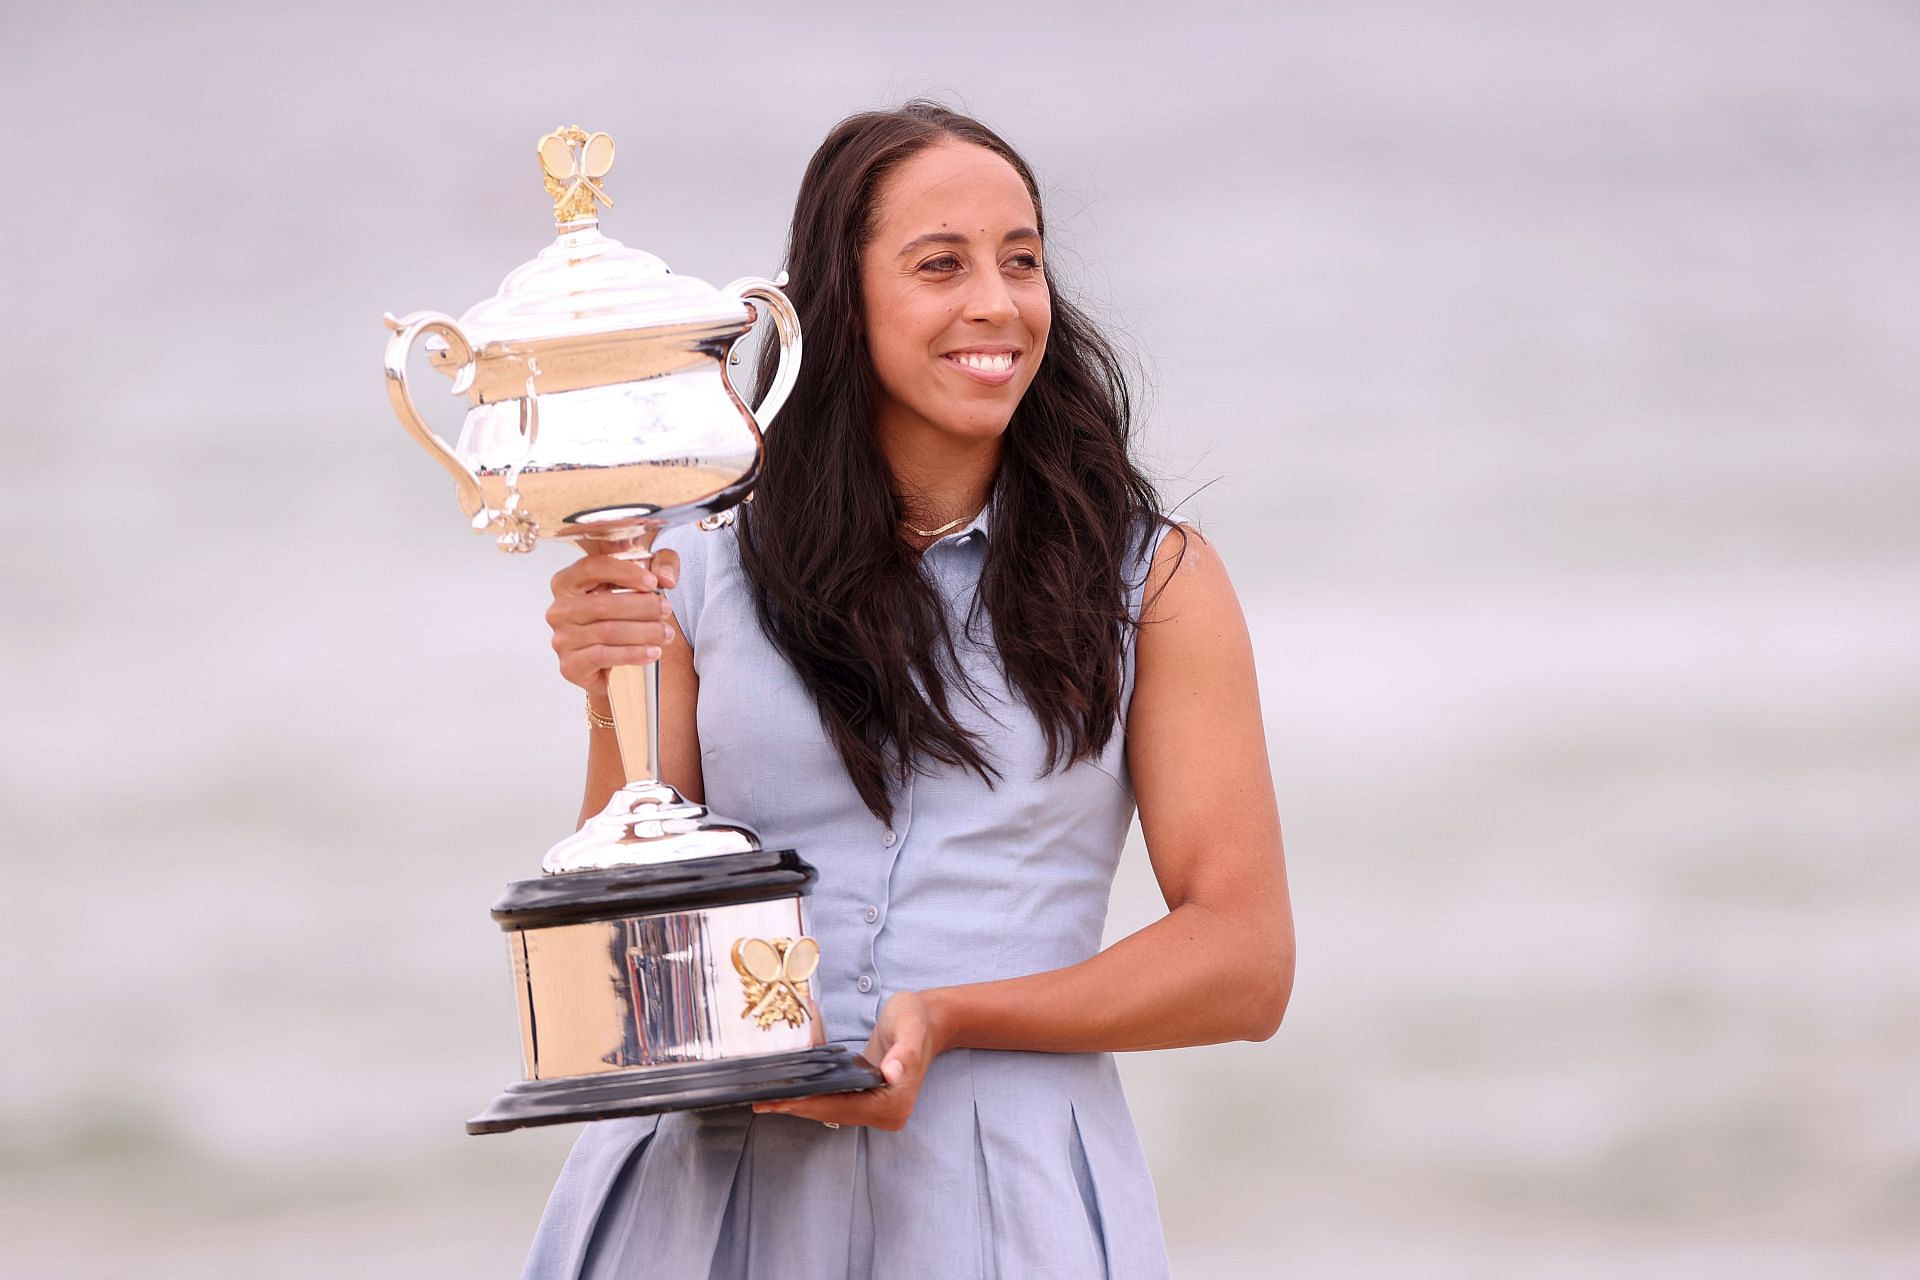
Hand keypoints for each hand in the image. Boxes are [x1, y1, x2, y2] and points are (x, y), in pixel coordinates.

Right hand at [546, 548, 681, 696]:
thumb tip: (667, 577)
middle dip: (642, 607)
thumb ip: (662, 565)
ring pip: (607, 631)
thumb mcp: (645, 581)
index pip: (591, 568)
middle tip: (666, 610)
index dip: (625, 573)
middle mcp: (559, 610)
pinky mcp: (570, 665)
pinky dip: (633, 654)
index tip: (653, 582)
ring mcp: (562, 639)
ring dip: (644, 632)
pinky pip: (603, 656)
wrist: (613, 661)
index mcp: (567, 583)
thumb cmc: (623, 616)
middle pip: (603, 604)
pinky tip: (653, 652)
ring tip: (666, 633)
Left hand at [752, 991, 939, 1130]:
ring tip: (769, 1097)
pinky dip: (813, 1093)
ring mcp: (878, 1108)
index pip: (844, 1106)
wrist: (928, 1019)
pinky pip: (836, 1099)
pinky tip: (792, 1086)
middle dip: (798, 1106)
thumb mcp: (910, 1028)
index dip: (811, 1104)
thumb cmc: (918, 1019)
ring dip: (801, 1102)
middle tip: (762, 1101)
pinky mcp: (869, 1098)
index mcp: (895, 1102)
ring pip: (832, 1108)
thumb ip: (904, 1052)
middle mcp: (887, 1112)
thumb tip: (892, 1073)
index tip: (781, 1101)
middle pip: (835, 1112)